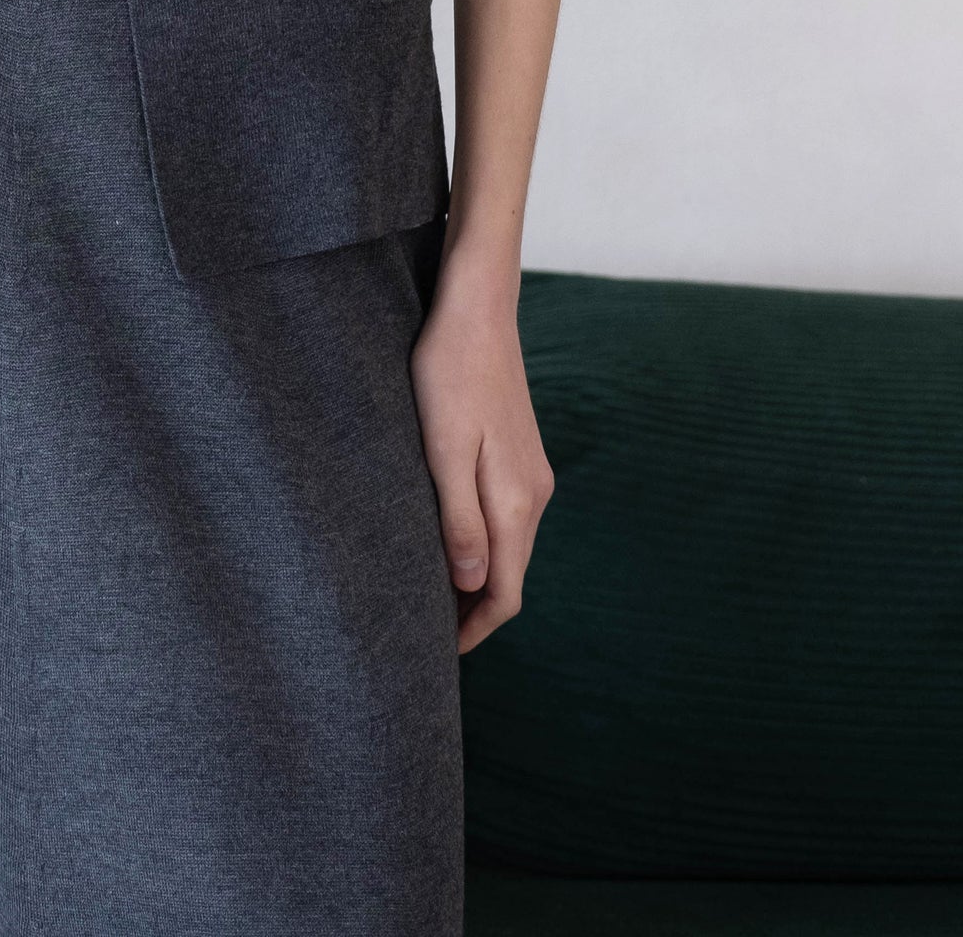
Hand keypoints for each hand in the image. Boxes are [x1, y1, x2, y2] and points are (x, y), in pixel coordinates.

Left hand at [409, 259, 554, 654]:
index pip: (504, 592)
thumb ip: (459, 517)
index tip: (438, 653)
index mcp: (516, 500)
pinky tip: (449, 534)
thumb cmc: (449, 373)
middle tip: (427, 629)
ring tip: (432, 588)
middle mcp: (534, 493)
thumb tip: (472, 583)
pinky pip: (507, 516)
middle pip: (511, 575)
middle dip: (475, 608)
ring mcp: (532, 472)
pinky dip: (483, 540)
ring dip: (478, 574)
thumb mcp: (442, 448)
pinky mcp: (521, 452)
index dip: (474, 628)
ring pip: (509, 545)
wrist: (478, 308)